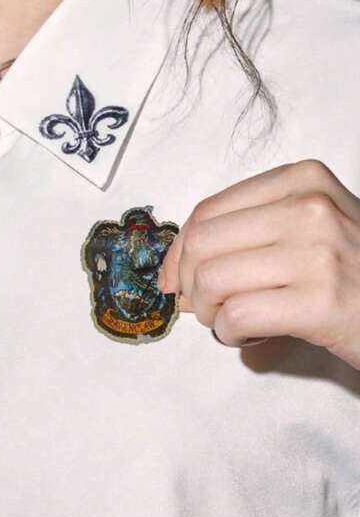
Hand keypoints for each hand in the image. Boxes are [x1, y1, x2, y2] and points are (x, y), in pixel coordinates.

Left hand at [157, 160, 359, 369]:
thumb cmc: (357, 274)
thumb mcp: (310, 231)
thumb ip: (249, 236)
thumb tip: (176, 271)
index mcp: (304, 180)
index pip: (210, 210)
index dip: (180, 250)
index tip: (174, 278)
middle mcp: (311, 207)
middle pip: (203, 243)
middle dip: (190, 283)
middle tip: (203, 308)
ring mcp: (319, 252)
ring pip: (212, 279)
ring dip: (209, 312)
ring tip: (229, 322)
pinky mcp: (323, 302)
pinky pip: (238, 315)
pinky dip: (230, 334)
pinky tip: (249, 336)